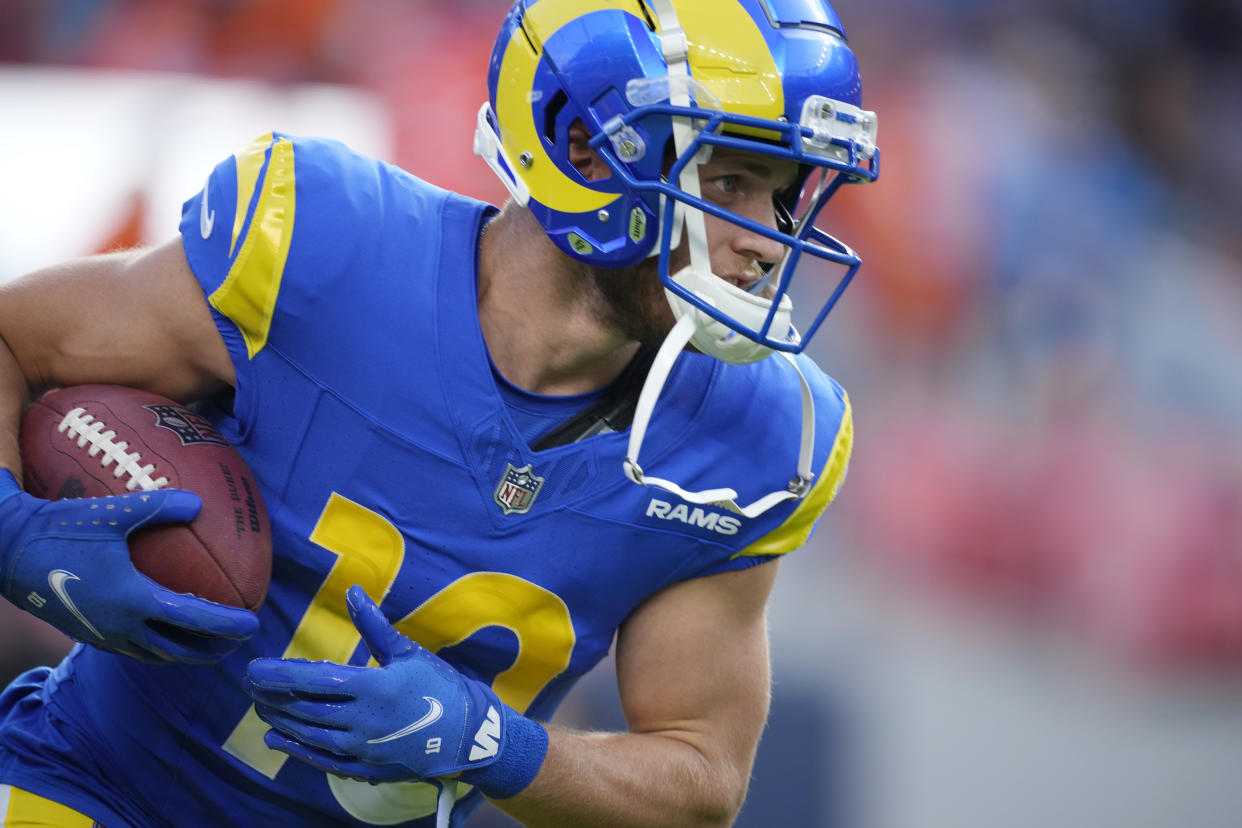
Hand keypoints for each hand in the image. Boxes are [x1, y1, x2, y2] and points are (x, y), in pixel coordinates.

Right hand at [0, 470, 258, 663]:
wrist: (7, 551)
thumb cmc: (60, 529)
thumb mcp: (113, 513)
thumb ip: (159, 507)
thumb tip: (199, 504)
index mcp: (132, 601)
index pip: (193, 620)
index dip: (227, 625)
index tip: (253, 625)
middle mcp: (120, 626)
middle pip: (178, 650)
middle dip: (212, 650)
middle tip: (238, 644)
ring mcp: (102, 635)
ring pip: (154, 655)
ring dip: (184, 653)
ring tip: (207, 645)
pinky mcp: (86, 634)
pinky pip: (132, 649)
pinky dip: (156, 647)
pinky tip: (162, 632)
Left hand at [246, 585, 546, 798]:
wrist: (469, 734)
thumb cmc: (440, 687)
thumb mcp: (409, 652)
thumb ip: (374, 625)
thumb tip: (354, 591)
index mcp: (373, 687)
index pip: (313, 680)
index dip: (279, 675)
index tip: (254, 669)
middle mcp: (363, 721)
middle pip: (304, 709)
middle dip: (272, 696)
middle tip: (251, 684)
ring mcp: (363, 748)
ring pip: (309, 734)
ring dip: (280, 720)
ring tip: (261, 707)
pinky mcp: (366, 767)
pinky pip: (323, 761)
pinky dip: (297, 751)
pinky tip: (278, 740)